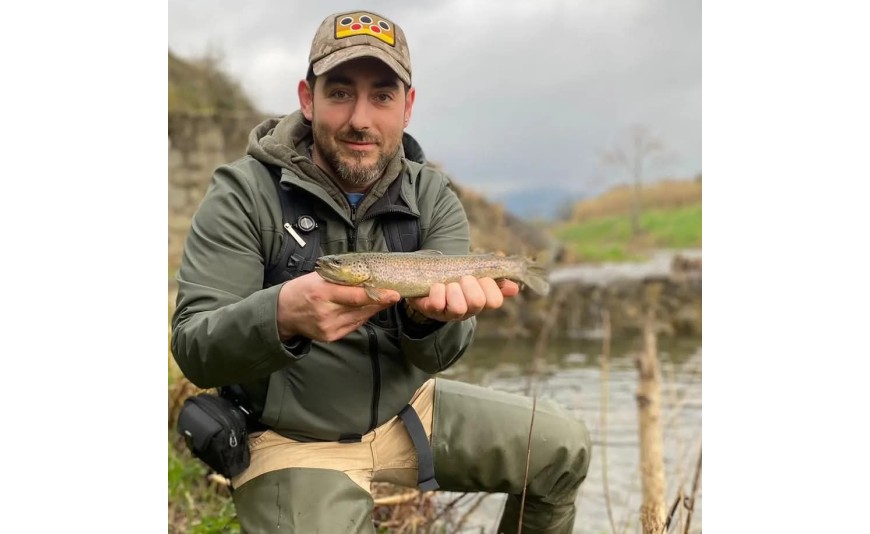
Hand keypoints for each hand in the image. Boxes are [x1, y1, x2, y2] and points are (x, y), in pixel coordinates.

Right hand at [276, 272, 400, 341]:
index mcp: (323, 293)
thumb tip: (368, 277)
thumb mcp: (319, 278)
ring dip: (372, 309)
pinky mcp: (330, 336)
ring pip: (360, 318)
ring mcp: (328, 327)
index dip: (377, 296)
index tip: (394, 293)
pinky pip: (353, 325)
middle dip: (379, 301)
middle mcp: (326, 312)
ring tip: (380, 299)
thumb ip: (342, 279)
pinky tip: (363, 310)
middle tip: (393, 294)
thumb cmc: (303, 289)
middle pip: (361, 308)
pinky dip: (361, 317)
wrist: (283, 312)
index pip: (356, 296)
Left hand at [405, 276, 519, 322]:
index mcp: (481, 301)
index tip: (481, 277)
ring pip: (459, 307)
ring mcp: (449, 313)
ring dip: (454, 290)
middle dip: (471, 285)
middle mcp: (467, 310)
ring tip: (449, 284)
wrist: (427, 282)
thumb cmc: (455, 277)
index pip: (495, 301)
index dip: (489, 287)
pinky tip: (436, 286)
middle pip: (478, 302)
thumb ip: (494, 279)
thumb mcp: (475, 275)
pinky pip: (437, 303)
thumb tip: (514, 287)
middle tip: (464, 279)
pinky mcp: (431, 311)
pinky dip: (437, 291)